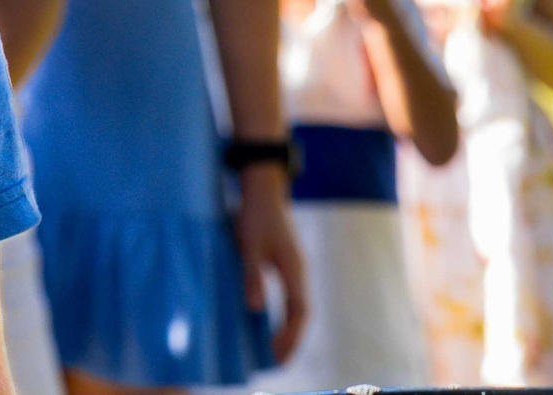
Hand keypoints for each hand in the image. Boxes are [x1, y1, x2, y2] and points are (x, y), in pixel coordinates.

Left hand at [234, 163, 307, 362]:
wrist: (263, 191)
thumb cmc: (255, 217)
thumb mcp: (249, 246)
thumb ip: (252, 276)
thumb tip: (255, 308)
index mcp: (294, 270)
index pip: (299, 311)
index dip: (291, 335)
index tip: (279, 353)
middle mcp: (299, 271)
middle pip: (302, 312)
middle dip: (293, 338)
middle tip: (280, 361)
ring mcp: (295, 267)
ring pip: (298, 305)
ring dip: (290, 327)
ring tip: (278, 348)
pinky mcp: (287, 263)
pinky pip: (292, 296)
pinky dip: (287, 314)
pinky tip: (275, 321)